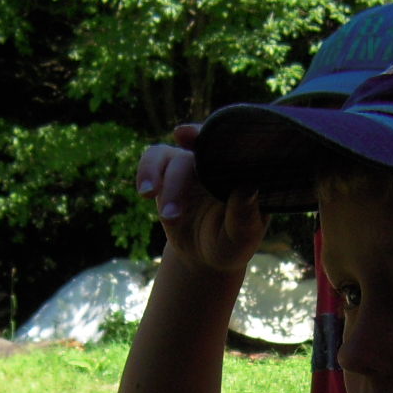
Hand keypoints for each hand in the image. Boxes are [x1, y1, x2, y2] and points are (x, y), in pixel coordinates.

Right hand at [136, 124, 262, 276]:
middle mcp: (217, 161)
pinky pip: (154, 159)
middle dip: (183, 179)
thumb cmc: (231, 243)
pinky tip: (145, 192)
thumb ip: (245, 215)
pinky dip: (146, 171)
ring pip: (175, 158)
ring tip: (167, 217)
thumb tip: (247, 187)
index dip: (223, 137)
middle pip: (200, 154)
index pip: (237, 146)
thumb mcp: (242, 238)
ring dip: (167, 184)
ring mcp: (192, 163)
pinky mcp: (169, 169)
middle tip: (173, 215)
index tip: (205, 142)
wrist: (204, 254)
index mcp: (242, 171)